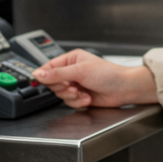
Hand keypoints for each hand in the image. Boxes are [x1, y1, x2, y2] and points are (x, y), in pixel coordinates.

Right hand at [32, 49, 158, 108]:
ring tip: (83, 92)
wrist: (124, 89)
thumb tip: (39, 74)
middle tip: (73, 86)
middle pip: (53, 83)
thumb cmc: (109, 74)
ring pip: (60, 94)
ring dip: (72, 96)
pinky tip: (88, 98)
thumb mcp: (80, 71)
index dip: (45, 76)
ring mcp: (76, 84)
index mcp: (71, 59)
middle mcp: (72, 71)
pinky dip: (78, 101)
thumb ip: (58, 74)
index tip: (42, 82)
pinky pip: (69, 102)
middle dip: (63, 88)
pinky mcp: (80, 96)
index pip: (49, 67)